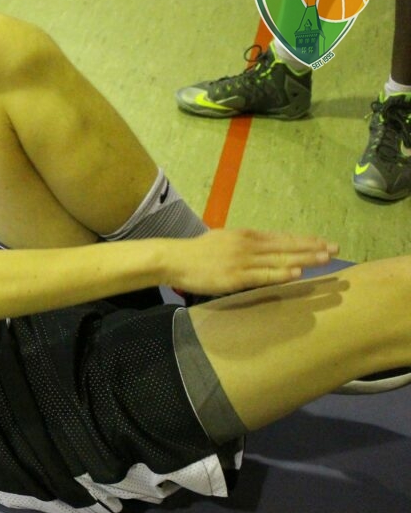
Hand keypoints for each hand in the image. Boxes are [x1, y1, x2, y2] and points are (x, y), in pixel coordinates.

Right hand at [166, 229, 338, 294]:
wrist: (174, 259)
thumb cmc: (197, 252)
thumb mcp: (223, 240)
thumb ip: (244, 244)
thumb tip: (262, 250)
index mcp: (246, 235)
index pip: (282, 237)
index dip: (305, 240)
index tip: (324, 242)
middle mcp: (248, 245)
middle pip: (286, 246)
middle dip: (313, 247)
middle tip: (336, 249)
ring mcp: (243, 260)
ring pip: (279, 259)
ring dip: (304, 259)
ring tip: (326, 259)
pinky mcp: (236, 277)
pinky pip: (263, 275)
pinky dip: (281, 273)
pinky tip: (296, 272)